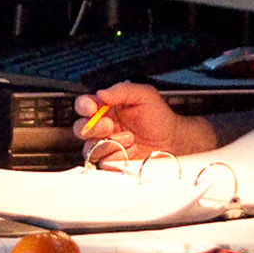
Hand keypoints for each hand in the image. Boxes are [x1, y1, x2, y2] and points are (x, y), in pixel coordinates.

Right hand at [74, 83, 215, 159]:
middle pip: (80, 128)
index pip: (83, 105)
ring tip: (129, 138)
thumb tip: (101, 93)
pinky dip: (116, 156)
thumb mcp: (144, 95)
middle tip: (111, 125)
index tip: (93, 108)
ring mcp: (106, 145)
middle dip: (94, 127)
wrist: (173, 140)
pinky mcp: (112, 161)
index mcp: (106, 108)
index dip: (84, 106)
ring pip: (89, 147)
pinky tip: (130, 150)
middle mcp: (102, 127)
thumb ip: (123, 90)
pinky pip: (102, 162)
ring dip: (108, 143)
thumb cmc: (159, 118)